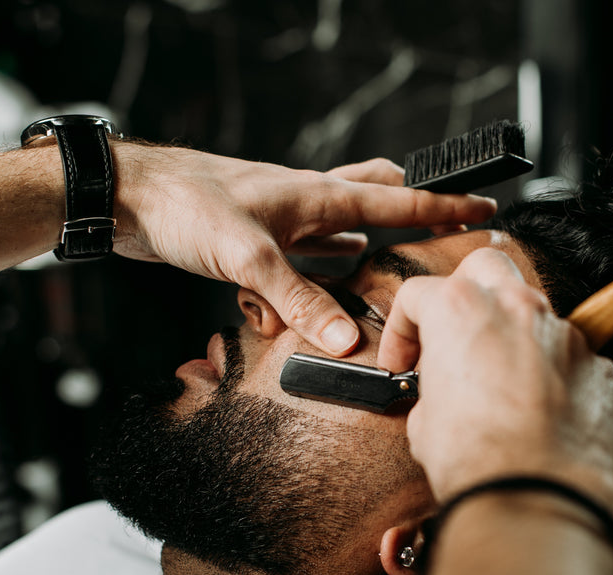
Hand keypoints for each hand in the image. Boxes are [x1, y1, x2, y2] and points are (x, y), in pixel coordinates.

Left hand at [112, 145, 497, 355]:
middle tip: (437, 228)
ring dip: (357, 252)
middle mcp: (307, 204)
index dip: (443, 209)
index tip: (483, 210)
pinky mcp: (255, 238)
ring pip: (337, 232)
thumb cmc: (187, 206)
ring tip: (377, 271)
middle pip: (374, 200)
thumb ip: (299, 299)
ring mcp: (282, 220)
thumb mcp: (249, 256)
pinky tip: (308, 293)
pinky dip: (309, 277)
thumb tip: (345, 341)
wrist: (130, 198)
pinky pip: (299, 258)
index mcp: (319, 196)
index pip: (398, 203)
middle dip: (407, 215)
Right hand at [377, 247, 612, 522]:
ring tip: (499, 386)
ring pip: (535, 315)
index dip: (401, 331)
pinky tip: (538, 414)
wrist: (537, 499)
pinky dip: (552, 376)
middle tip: (453, 336)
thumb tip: (446, 396)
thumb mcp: (424, 422)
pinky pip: (569, 359)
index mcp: (462, 310)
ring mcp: (566, 335)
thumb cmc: (477, 460)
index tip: (402, 361)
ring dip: (513, 339)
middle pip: (485, 268)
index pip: (418, 294)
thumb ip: (435, 389)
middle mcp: (518, 309)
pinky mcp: (599, 367)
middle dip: (465, 292)